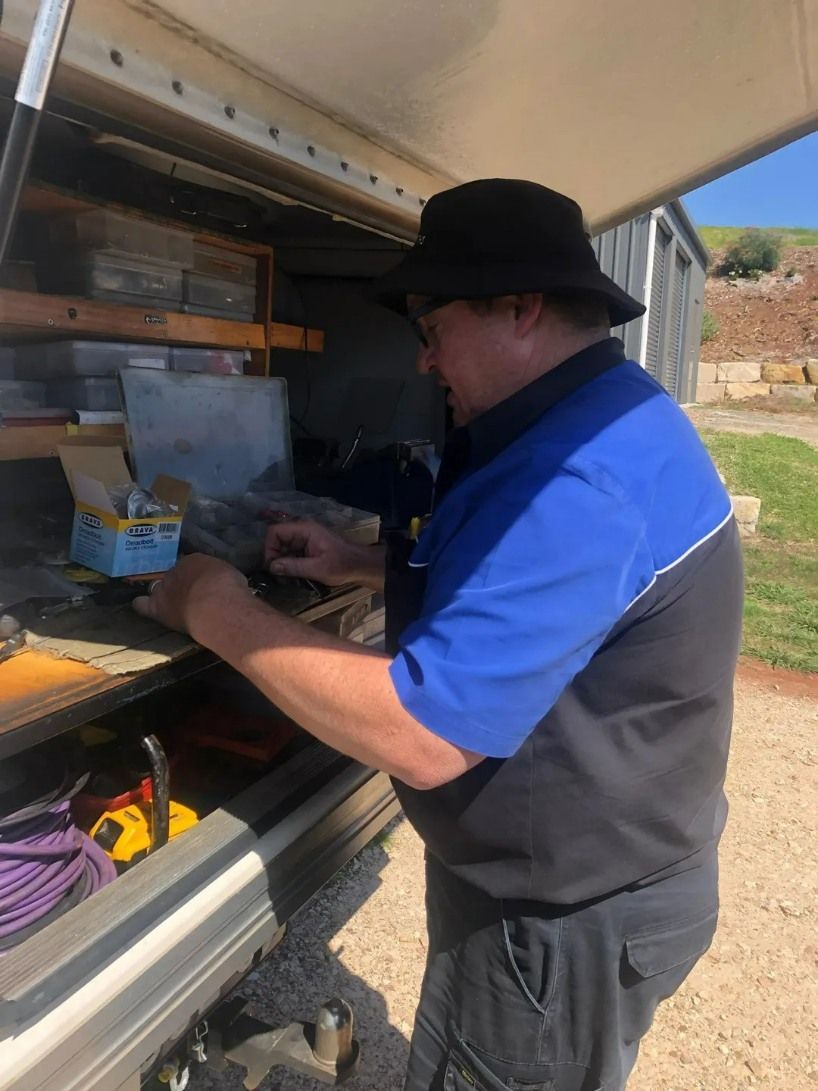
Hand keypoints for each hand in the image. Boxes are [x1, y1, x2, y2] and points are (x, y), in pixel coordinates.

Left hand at [132, 554, 250, 637]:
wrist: (216, 605)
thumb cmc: (230, 588)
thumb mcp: (232, 575)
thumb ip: (221, 578)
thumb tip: (223, 584)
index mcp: (196, 560)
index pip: (191, 564)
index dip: (195, 574)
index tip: (202, 582)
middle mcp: (177, 570)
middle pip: (173, 574)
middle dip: (180, 581)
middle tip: (190, 593)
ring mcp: (164, 588)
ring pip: (156, 586)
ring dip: (161, 591)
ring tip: (167, 599)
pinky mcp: (157, 608)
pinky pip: (142, 605)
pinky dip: (140, 604)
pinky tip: (139, 604)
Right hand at [265, 519, 377, 587]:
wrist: (360, 566)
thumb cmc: (342, 565)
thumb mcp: (318, 568)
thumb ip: (294, 566)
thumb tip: (271, 566)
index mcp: (305, 529)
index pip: (275, 531)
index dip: (269, 547)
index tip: (272, 566)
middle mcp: (302, 531)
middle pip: (277, 539)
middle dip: (274, 557)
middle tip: (278, 576)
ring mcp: (304, 539)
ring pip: (282, 548)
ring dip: (281, 563)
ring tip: (285, 579)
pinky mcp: (307, 548)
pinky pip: (290, 553)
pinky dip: (288, 564)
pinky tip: (292, 577)